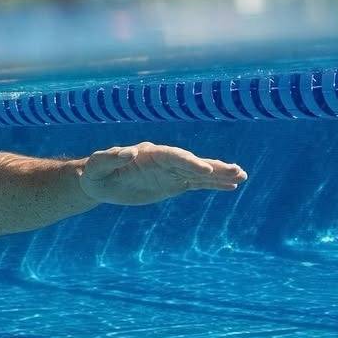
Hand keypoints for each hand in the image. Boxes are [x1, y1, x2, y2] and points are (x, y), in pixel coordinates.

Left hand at [78, 142, 246, 206]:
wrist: (99, 181)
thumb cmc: (96, 171)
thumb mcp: (96, 165)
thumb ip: (110, 157)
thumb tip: (129, 152)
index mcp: (148, 154)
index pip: (173, 156)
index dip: (189, 162)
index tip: (205, 170)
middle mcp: (163, 160)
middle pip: (192, 162)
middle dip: (213, 167)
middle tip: (235, 170)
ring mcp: (170, 172)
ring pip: (198, 173)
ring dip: (219, 174)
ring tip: (241, 176)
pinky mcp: (172, 184)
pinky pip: (196, 183)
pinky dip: (213, 184)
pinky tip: (231, 186)